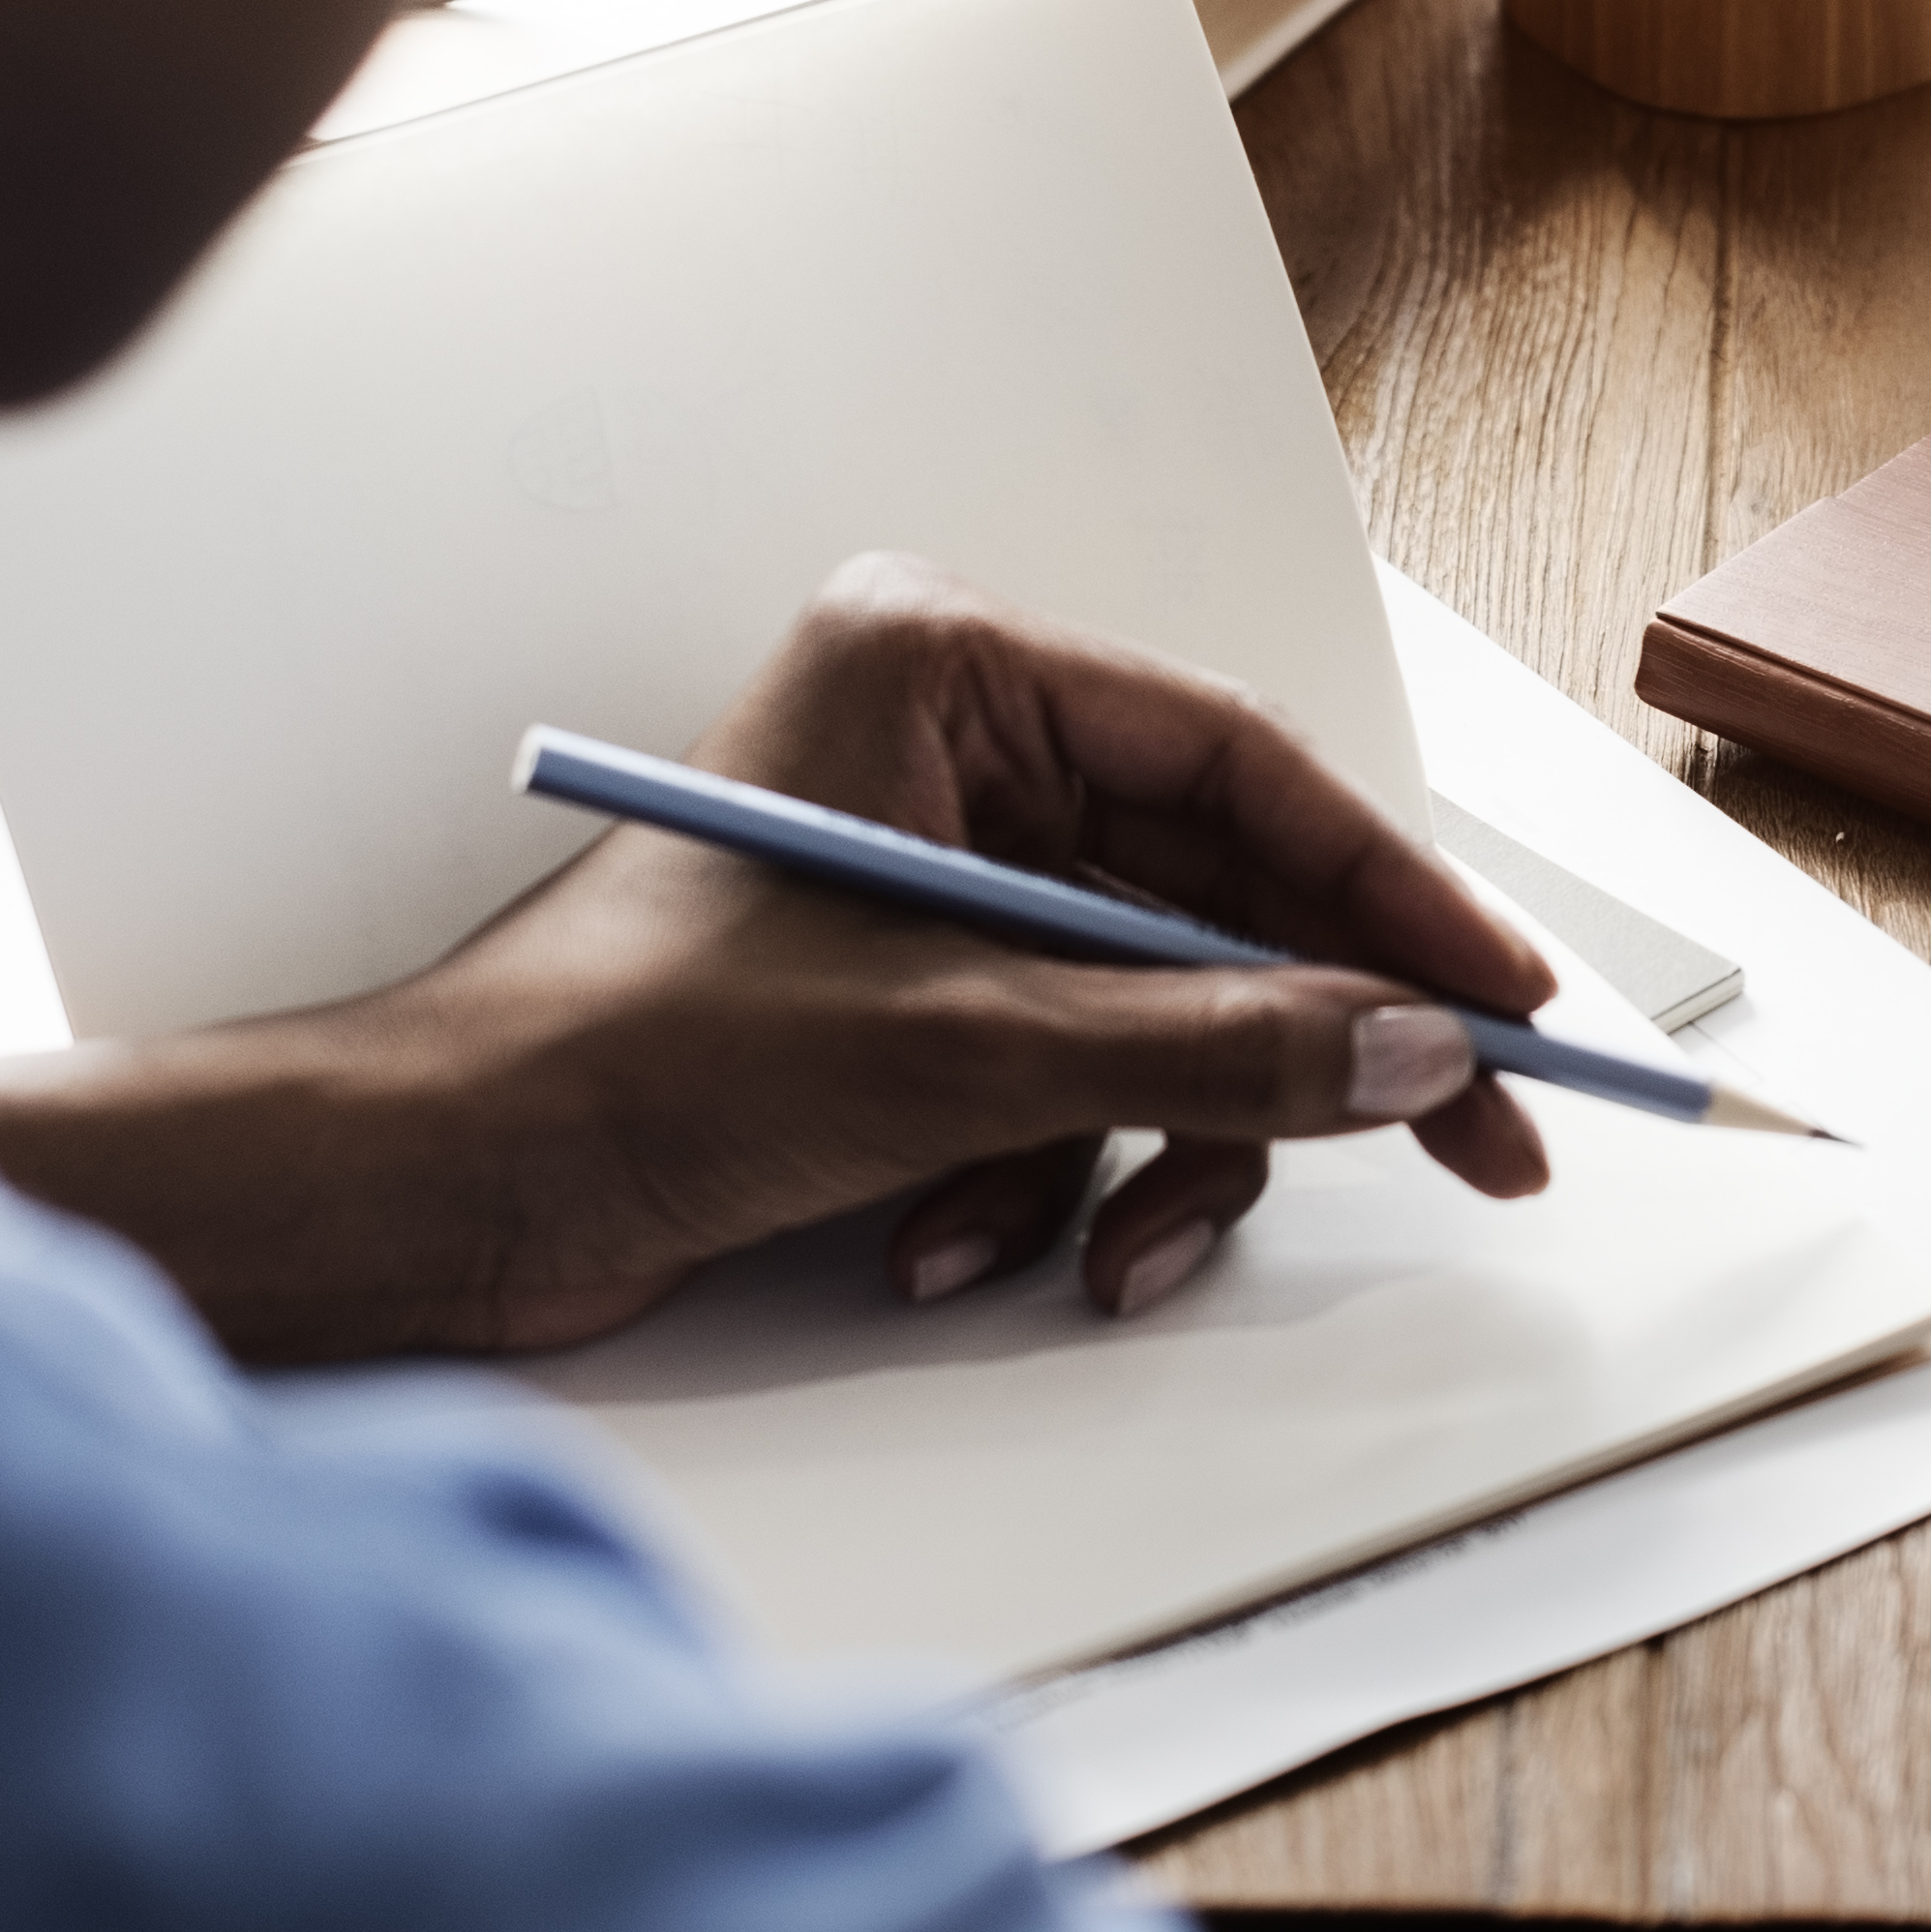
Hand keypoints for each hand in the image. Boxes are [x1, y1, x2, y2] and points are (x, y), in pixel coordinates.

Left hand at [0, 555, 1554, 1359]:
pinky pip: (1075, 1078)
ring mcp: (932, 881)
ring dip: (1146, 1149)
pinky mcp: (908, 1000)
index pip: (1242, 769)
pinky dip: (1049, 1178)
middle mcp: (949, 753)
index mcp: (945, 675)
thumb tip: (1419, 1053)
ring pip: (1164, 1011)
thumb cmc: (617, 1063)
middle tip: (1475, 1147)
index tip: (1506, 1002)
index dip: (1396, 894)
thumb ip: (1216, 1046)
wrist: (424, 1201)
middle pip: (1225, 900)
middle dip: (1310, 1052)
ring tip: (1102, 1256)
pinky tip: (956, 1246)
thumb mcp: (962, 1055)